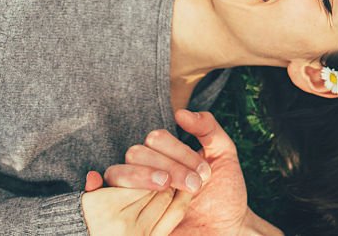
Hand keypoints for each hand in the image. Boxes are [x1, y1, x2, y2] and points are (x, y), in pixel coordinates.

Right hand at [96, 110, 276, 235]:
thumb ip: (208, 129)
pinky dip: (112, 194)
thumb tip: (180, 113)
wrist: (226, 229)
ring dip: (144, 178)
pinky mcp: (131, 215)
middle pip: (136, 153)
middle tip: (195, 185)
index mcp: (165, 153)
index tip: (204, 171)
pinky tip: (130, 195)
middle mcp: (146, 168)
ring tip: (172, 189)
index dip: (178, 151)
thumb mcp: (224, 155)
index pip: (156, 139)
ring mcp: (136, 192)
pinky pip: (111, 201)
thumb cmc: (224, 191)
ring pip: (119, 174)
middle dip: (166, 166)